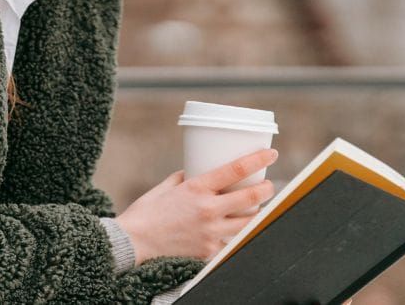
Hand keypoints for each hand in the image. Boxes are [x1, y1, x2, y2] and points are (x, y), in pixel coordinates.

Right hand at [115, 148, 277, 263]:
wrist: (133, 243)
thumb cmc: (146, 212)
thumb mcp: (166, 187)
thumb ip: (184, 178)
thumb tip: (195, 172)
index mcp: (197, 188)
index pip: (236, 170)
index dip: (258, 159)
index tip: (271, 154)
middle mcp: (208, 209)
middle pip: (251, 198)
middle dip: (267, 190)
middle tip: (269, 186)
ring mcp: (211, 232)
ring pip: (249, 223)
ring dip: (257, 214)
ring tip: (258, 209)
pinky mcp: (209, 251)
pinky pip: (231, 242)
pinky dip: (235, 235)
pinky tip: (236, 232)